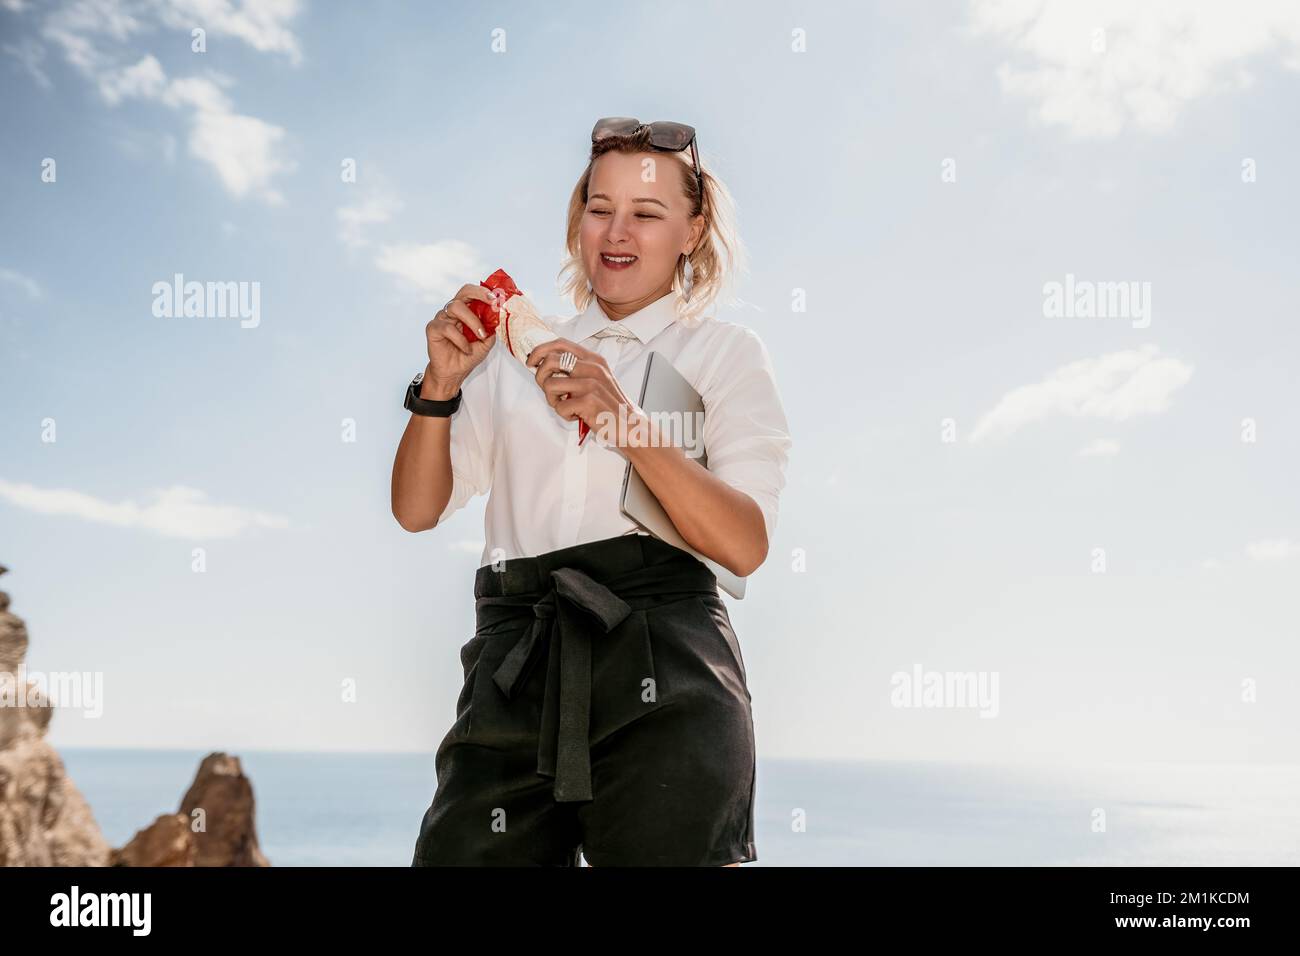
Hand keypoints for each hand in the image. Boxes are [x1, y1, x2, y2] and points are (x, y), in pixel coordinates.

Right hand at [423, 283, 497, 395]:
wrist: (454, 372)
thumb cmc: (468, 355)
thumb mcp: (486, 342)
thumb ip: (492, 328)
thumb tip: (500, 316)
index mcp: (466, 310)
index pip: (474, 293)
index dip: (485, 292)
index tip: (498, 298)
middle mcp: (453, 310)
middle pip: (464, 291)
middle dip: (480, 294)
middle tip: (492, 302)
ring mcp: (442, 317)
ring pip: (456, 307)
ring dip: (472, 321)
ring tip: (480, 336)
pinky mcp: (433, 328)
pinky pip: (447, 328)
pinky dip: (460, 340)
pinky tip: (466, 349)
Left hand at [527, 338, 647, 447]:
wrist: (630, 426)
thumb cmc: (609, 404)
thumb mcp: (597, 379)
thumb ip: (577, 369)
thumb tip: (545, 363)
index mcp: (594, 359)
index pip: (560, 344)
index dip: (540, 350)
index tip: (531, 362)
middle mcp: (593, 368)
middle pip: (550, 361)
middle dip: (540, 377)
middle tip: (548, 390)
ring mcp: (591, 384)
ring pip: (550, 385)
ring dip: (552, 400)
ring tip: (566, 405)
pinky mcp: (588, 401)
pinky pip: (559, 406)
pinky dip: (564, 414)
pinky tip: (577, 416)